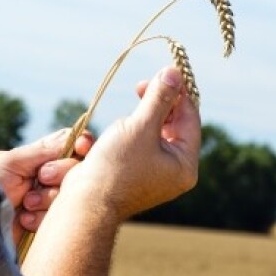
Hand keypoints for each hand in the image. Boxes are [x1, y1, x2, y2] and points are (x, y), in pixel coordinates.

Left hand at [0, 129, 93, 243]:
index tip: (82, 147)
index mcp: (34, 158)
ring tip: (25, 206)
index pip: (69, 144)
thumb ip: (44, 151)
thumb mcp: (10, 162)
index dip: (81, 143)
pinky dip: (43, 219)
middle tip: (41, 178)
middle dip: (60, 173)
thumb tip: (74, 136)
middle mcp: (43, 178)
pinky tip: (24, 221)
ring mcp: (45, 203)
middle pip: (76, 168)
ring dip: (49, 199)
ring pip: (72, 195)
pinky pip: (62, 219)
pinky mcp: (44, 227)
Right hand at [62, 66, 200, 220]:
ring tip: (132, 101)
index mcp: (185, 164)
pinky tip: (122, 123)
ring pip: (158, 132)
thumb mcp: (141, 126)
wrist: (85, 204)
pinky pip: (142, 143)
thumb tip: (174, 73)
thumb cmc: (115, 167)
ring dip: (147, 112)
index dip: (179, 92)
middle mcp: (175, 171)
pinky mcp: (136, 173)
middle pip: (176, 125)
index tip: (166, 71)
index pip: (190, 118)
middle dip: (161, 100)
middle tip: (142, 84)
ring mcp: (156, 174)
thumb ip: (159, 98)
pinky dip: (136, 127)